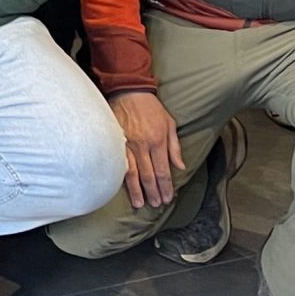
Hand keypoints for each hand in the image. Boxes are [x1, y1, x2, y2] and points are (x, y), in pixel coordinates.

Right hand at [109, 91, 185, 209]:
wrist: (129, 90)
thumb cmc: (151, 107)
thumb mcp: (169, 123)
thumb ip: (175, 146)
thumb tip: (180, 167)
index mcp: (158, 141)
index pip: (163, 170)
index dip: (166, 187)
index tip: (167, 199)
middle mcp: (143, 145)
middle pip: (148, 175)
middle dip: (153, 192)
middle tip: (155, 205)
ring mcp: (126, 144)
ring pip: (131, 172)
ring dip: (136, 190)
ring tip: (139, 203)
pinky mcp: (114, 141)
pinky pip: (118, 162)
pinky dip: (120, 176)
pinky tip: (121, 187)